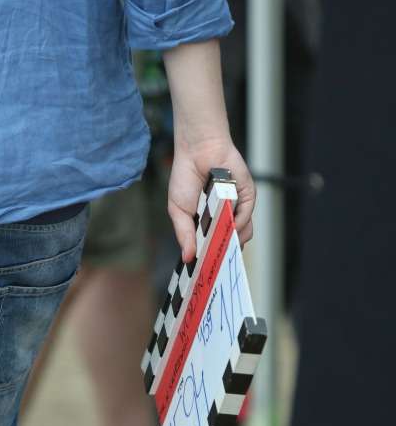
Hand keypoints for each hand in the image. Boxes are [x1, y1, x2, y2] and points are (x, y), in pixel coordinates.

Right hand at [168, 137, 254, 262]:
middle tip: (219, 266)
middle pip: (230, 243)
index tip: (208, 273)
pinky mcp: (246, 197)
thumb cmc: (185, 179)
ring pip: (242, 233)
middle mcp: (224, 218)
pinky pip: (245, 216)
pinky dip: (237, 221)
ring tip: (221, 243)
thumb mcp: (178, 211)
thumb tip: (187, 258)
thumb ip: (184, 235)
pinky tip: (227, 222)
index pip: (213, 246)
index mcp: (207, 223)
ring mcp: (236, 208)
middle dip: (225, 254)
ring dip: (232, 239)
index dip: (212, 259)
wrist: (198, 152)